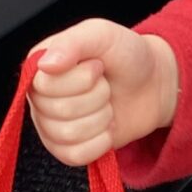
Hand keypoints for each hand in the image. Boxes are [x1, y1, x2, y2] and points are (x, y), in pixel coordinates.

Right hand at [28, 18, 178, 166]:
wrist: (152, 84)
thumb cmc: (126, 55)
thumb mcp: (103, 35)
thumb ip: (72, 42)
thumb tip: (45, 64)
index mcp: (39, 66)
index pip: (46, 85)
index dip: (82, 78)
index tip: (98, 66)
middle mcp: (39, 97)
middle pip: (60, 111)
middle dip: (97, 97)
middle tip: (106, 86)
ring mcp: (50, 125)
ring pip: (69, 135)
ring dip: (101, 118)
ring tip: (107, 103)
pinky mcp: (66, 149)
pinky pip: (75, 156)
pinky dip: (100, 143)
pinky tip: (106, 126)